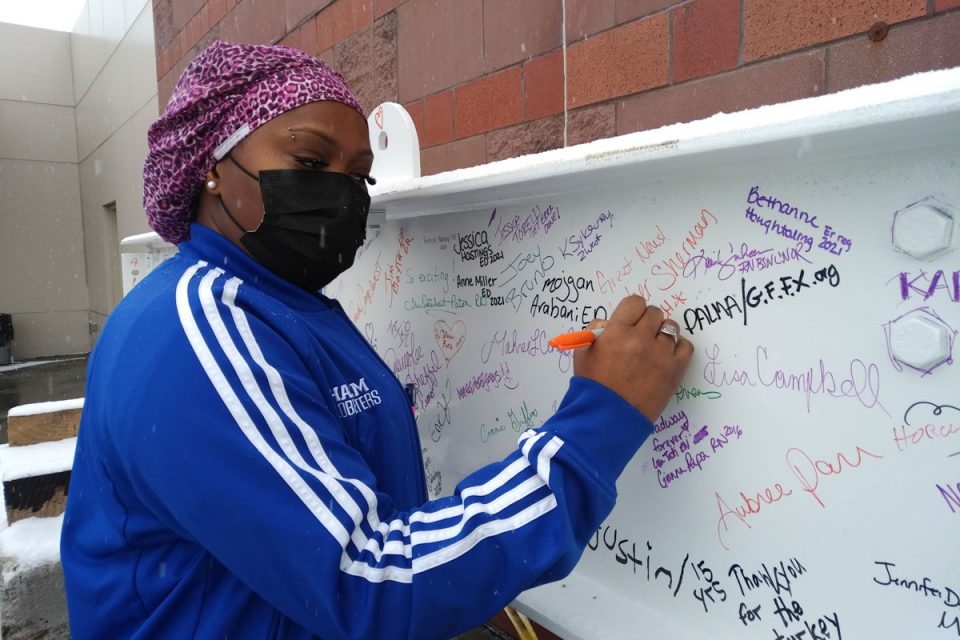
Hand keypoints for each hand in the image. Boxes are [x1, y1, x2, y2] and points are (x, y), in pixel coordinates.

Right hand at [573, 296, 692, 421]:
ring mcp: (661, 354)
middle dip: (647, 322)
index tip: (632, 320)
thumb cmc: (593, 386)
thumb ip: (596, 330)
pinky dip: (678, 347)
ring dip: (662, 334)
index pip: (635, 302)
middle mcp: (641, 339)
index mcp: (617, 332)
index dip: (633, 310)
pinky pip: (686, 346)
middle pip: (655, 313)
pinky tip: (667, 356)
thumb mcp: (583, 352)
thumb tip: (610, 322)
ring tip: (654, 348)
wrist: (608, 418)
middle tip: (641, 336)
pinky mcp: (675, 370)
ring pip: (671, 328)